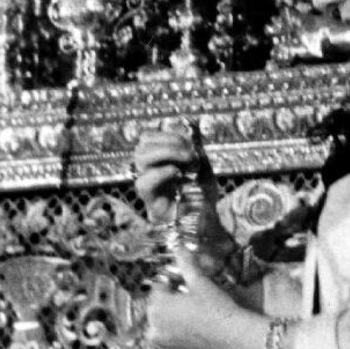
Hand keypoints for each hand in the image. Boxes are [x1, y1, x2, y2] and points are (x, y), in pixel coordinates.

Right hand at [133, 129, 236, 279]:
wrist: (209, 224)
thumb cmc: (204, 196)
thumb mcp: (203, 167)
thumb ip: (195, 147)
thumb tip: (192, 124)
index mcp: (158, 163)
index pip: (149, 139)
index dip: (169, 135)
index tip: (191, 144)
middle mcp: (149, 173)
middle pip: (142, 147)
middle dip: (168, 143)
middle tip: (189, 153)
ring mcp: (148, 188)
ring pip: (140, 159)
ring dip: (165, 153)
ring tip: (184, 162)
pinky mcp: (150, 203)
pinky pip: (144, 183)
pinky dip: (161, 173)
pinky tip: (177, 174)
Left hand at [143, 246, 267, 348]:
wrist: (235, 337)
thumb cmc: (216, 307)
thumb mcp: (200, 282)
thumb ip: (186, 263)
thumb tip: (179, 247)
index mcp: (156, 309)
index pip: (158, 288)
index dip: (172, 282)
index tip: (185, 281)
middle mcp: (154, 331)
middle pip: (159, 309)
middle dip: (171, 302)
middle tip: (191, 297)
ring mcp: (165, 348)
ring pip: (165, 328)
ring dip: (174, 320)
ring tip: (195, 314)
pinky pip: (175, 343)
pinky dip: (182, 337)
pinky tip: (198, 331)